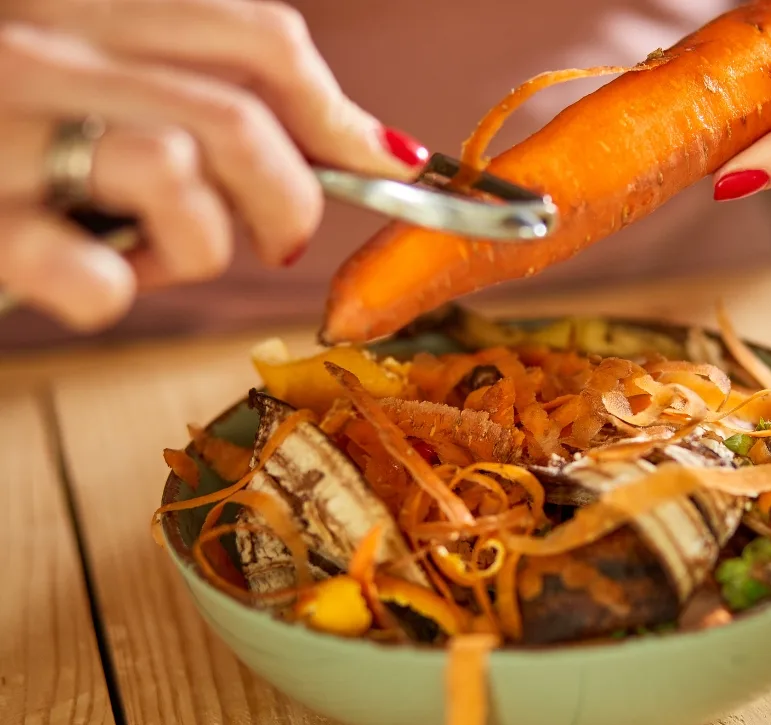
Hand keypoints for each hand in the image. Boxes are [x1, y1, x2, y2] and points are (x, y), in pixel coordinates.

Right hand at [0, 0, 428, 330]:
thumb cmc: (2, 140)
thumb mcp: (85, 80)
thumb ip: (190, 88)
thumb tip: (365, 144)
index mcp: (77, 2)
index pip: (255, 34)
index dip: (337, 111)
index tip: (378, 160)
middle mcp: (35, 43)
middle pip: (238, 114)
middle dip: (289, 199)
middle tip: (275, 240)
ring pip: (178, 175)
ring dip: (196, 247)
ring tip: (152, 257)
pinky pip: (94, 272)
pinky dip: (117, 296)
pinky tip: (88, 284)